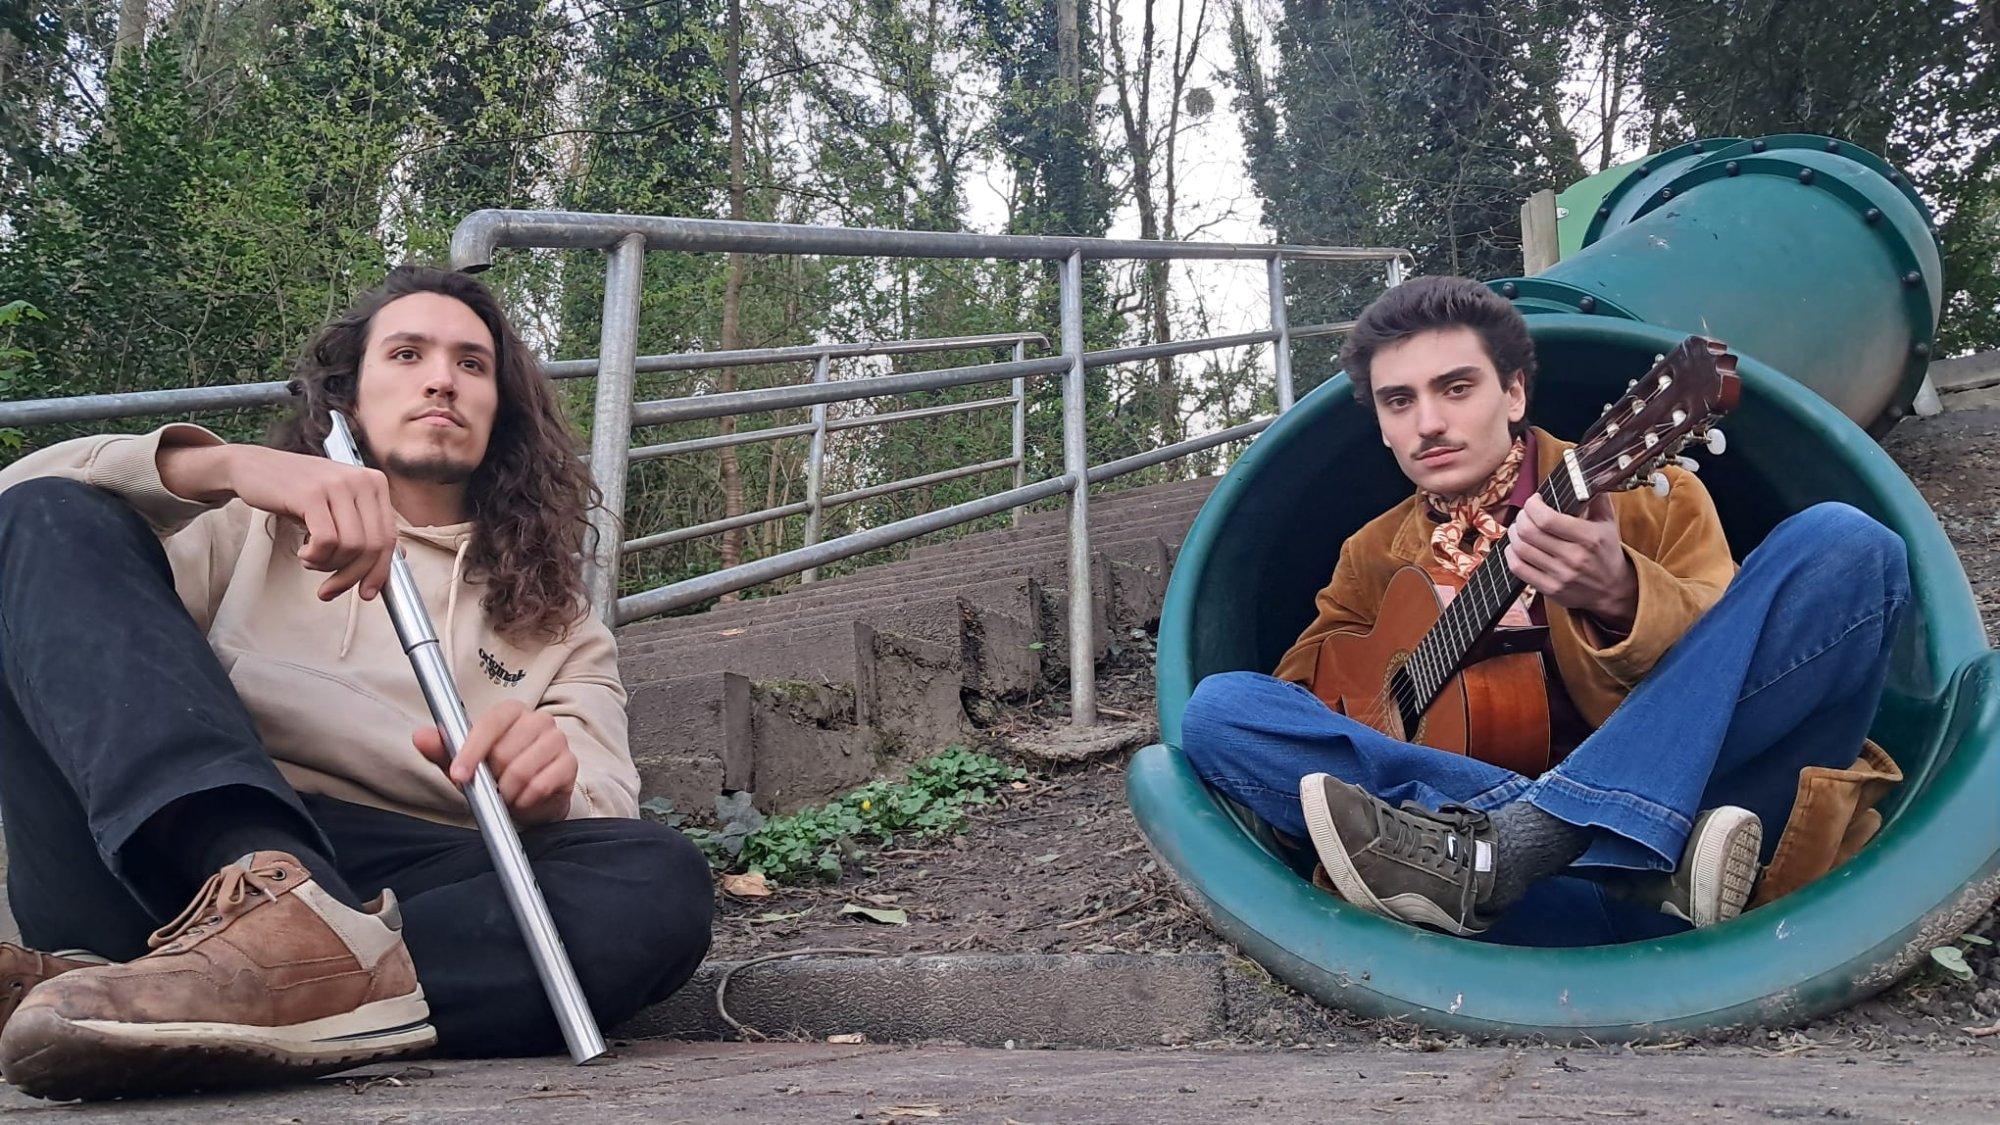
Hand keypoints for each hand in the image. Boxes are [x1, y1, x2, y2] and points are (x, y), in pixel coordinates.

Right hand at [160, 443, 397, 600]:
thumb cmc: (298, 491)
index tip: (367, 594)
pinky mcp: (312, 494)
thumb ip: (367, 527)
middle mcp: (362, 480)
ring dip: (329, 566)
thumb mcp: (339, 505)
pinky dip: (316, 557)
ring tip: (311, 561)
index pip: (389, 537)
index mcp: (375, 482)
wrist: (252, 467)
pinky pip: (327, 541)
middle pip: (373, 546)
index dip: (380, 572)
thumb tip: (399, 557)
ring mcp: (337, 485)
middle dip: (352, 576)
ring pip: (351, 547)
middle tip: (330, 590)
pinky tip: (303, 552)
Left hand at [413, 700, 576, 826]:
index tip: (459, 774)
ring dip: (508, 791)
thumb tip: (420, 737)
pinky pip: (540, 786)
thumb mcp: (465, 762)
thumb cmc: (498, 773)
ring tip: (506, 792)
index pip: (491, 723)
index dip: (472, 750)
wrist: (530, 798)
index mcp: (512, 712)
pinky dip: (524, 799)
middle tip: (492, 784)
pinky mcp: (569, 764)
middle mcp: (539, 720)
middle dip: (492, 776)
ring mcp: (558, 741)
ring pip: (522, 770)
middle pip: (505, 751)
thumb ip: (442, 749)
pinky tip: (522, 798)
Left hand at [1504, 492, 1637, 631]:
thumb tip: (1584, 475)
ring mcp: (1561, 575)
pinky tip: (1516, 547)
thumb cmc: (1606, 552)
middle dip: (1521, 517)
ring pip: (1520, 549)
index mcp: (1589, 537)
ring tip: (1519, 528)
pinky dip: (1511, 554)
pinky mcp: (1550, 589)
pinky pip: (1518, 569)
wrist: (1613, 589)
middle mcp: (1574, 557)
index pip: (1547, 519)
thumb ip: (1596, 498)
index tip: (1534, 500)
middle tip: (1525, 514)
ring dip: (1513, 534)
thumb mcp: (1608, 523)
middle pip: (1529, 532)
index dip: (1532, 505)